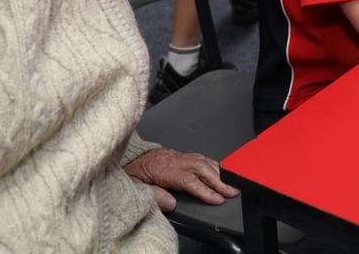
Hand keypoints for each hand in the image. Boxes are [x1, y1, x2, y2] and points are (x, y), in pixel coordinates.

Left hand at [124, 148, 238, 212]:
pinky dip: (211, 163)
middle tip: (232, 192)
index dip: (205, 190)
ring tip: (229, 183)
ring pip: (201, 160)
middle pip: (200, 168)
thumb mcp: (134, 187)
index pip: (189, 180)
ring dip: (217, 171)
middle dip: (218, 181)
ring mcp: (176, 155)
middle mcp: (172, 159)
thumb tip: (172, 203)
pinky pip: (198, 156)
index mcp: (162, 169)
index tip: (218, 199)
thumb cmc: (130, 173)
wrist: (126, 157)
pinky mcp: (177, 154)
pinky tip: (217, 170)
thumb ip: (153, 195)